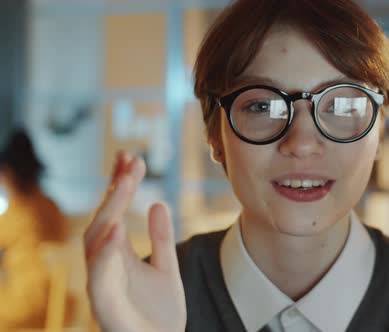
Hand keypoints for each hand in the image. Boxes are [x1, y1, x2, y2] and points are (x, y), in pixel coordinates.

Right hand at [84, 152, 185, 331]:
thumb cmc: (159, 313)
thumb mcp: (167, 268)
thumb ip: (160, 238)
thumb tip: (158, 202)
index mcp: (117, 257)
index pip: (115, 214)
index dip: (120, 186)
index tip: (131, 158)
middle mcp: (105, 268)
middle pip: (104, 220)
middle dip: (116, 190)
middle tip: (131, 160)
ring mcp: (102, 286)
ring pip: (96, 244)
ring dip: (110, 211)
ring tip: (124, 182)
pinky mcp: (106, 307)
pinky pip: (100, 278)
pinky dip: (106, 253)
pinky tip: (117, 227)